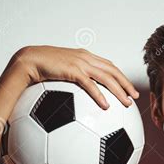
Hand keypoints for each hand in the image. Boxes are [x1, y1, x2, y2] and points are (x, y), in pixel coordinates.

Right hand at [10, 45, 138, 108]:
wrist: (28, 61)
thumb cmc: (42, 68)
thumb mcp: (62, 71)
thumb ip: (73, 78)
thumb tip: (80, 94)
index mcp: (85, 57)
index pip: (109, 65)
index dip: (121, 77)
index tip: (129, 88)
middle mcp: (86, 58)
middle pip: (113, 70)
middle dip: (126, 84)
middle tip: (135, 96)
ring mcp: (80, 63)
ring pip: (106, 77)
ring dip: (119, 91)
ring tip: (127, 103)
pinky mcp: (72, 70)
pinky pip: (90, 85)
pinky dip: (99, 95)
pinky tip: (106, 106)